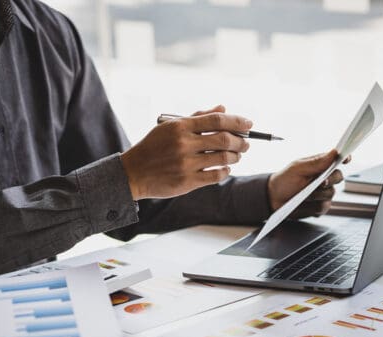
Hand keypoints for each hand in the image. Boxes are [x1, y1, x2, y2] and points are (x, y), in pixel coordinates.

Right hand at [121, 105, 250, 199]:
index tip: (249, 124)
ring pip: (222, 158)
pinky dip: (225, 171)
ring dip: (235, 156)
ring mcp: (185, 164)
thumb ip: (197, 118)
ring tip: (237, 155)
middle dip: (240, 140)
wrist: (133, 173)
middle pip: (223, 139)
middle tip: (246, 142)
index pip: (216, 120)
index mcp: (180, 127)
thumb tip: (223, 108)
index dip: (237, 121)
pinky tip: (226, 168)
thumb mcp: (170, 127)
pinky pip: (215, 176)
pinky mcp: (187, 182)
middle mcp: (183, 144)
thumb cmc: (154, 147)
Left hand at [267, 150, 349, 218]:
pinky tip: (305, 203)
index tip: (346, 159)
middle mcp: (324, 178)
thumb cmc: (284, 180)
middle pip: (338, 177)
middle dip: (330, 180)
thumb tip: (334, 152)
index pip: (337, 159)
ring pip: (331, 193)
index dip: (344, 158)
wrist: (274, 199)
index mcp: (320, 165)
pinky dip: (314, 206)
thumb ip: (316, 162)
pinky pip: (324, 207)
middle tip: (320, 182)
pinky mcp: (320, 206)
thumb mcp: (298, 168)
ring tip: (303, 194)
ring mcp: (323, 193)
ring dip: (317, 194)